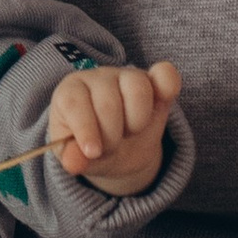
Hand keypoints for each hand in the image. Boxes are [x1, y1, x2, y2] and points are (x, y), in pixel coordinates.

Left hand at [46, 58, 181, 193]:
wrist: (118, 149)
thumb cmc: (91, 147)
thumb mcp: (77, 158)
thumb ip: (72, 158)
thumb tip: (73, 163)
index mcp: (69, 92)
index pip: (73, 103)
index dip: (85, 129)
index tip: (93, 152)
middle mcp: (96, 78)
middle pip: (107, 102)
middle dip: (112, 136)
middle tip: (111, 146)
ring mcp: (126, 75)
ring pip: (137, 89)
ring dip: (137, 121)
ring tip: (130, 131)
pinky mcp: (154, 81)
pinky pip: (165, 74)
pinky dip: (168, 87)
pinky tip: (161, 104)